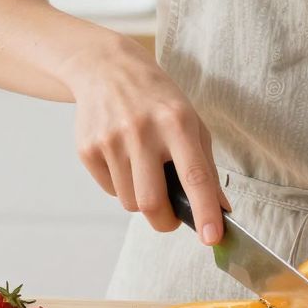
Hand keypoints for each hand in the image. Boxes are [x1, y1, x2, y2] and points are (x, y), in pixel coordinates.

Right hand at [60, 34, 227, 241]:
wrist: (106, 69)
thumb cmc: (157, 100)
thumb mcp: (190, 121)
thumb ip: (206, 166)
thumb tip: (220, 210)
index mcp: (176, 122)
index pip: (194, 175)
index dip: (205, 211)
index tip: (212, 238)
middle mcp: (142, 130)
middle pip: (152, 203)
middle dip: (165, 222)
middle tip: (172, 219)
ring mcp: (110, 140)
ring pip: (130, 202)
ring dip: (142, 199)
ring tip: (144, 169)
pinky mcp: (87, 148)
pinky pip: (110, 190)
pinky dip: (122, 186)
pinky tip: (123, 158)